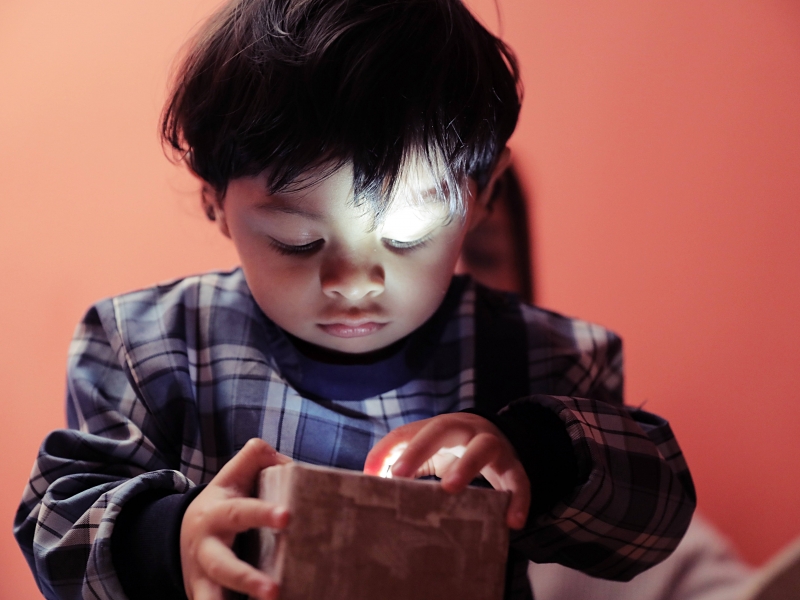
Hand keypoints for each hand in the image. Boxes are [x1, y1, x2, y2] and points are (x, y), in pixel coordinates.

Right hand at [180, 438, 291, 599]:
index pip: (241, 512)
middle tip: (274, 591)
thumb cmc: (224, 501)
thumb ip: (257, 458)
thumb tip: (289, 463)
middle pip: (223, 566)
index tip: (287, 517)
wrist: (183, 533)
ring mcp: (202, 576)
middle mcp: (206, 547)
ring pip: (212, 596)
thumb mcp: (234, 475)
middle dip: (247, 579)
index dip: (263, 513)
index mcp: (217, 513)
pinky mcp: (202, 595)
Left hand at [363, 413, 529, 528]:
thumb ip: (398, 459)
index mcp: (441, 426)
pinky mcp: (514, 465)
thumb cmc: (452, 450)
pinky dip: (518, 499)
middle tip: (400, 474)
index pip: (412, 431)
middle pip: (443, 427)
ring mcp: (493, 444)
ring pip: (483, 448)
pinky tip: (513, 522)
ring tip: (450, 488)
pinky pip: (520, 480)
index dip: (392, 449)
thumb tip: (368, 477)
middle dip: (420, 448)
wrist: (501, 439)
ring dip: (466, 466)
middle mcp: (466, 429)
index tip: (374, 474)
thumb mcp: (427, 451)